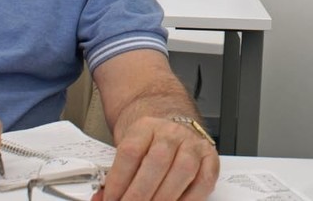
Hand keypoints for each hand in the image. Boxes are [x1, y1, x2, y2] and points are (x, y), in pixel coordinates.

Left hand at [92, 115, 218, 200]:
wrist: (169, 119)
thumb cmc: (147, 139)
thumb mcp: (128, 146)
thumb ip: (117, 174)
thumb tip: (103, 199)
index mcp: (146, 126)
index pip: (130, 152)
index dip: (118, 181)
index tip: (111, 199)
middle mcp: (172, 132)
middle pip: (157, 162)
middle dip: (141, 194)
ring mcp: (193, 144)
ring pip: (183, 170)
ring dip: (165, 197)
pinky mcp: (209, 158)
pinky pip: (204, 180)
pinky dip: (191, 199)